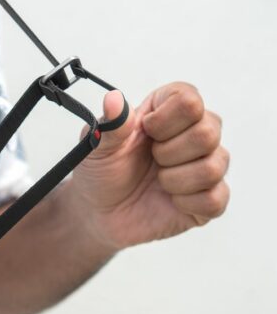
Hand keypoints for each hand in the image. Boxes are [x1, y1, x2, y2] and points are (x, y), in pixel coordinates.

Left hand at [70, 82, 229, 250]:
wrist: (101, 214)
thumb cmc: (102, 174)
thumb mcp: (98, 147)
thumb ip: (111, 124)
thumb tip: (114, 99)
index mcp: (167, 112)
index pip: (189, 99)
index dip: (164, 120)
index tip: (145, 132)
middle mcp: (192, 135)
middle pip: (208, 132)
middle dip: (168, 153)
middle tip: (151, 161)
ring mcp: (203, 167)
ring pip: (215, 166)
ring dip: (175, 180)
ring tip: (158, 182)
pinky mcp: (208, 200)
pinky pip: (215, 199)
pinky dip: (186, 203)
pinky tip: (170, 201)